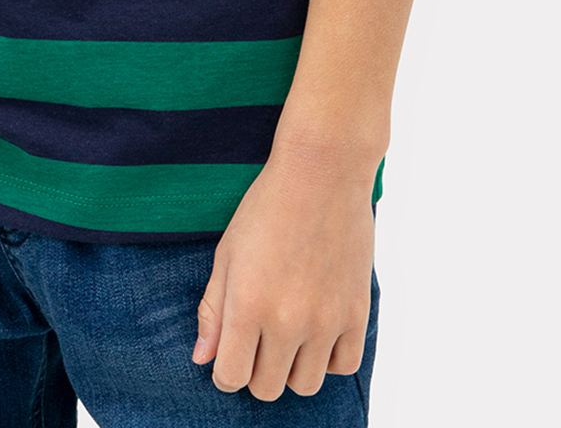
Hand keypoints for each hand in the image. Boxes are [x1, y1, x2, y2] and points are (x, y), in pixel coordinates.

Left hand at [191, 141, 376, 399]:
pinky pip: (343, 366)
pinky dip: (328, 357)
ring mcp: (326, 320)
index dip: (225, 371)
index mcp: (247, 305)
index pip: (231, 377)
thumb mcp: (227, 254)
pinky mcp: (357, 312)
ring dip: (292, 368)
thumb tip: (202, 360)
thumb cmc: (266, 208)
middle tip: (259, 337)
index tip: (230, 354)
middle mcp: (287, 321)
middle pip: (267, 388)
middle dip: (256, 370)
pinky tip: (318, 330)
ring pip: (305, 385)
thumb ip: (213, 310)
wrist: (322, 172)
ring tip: (288, 334)